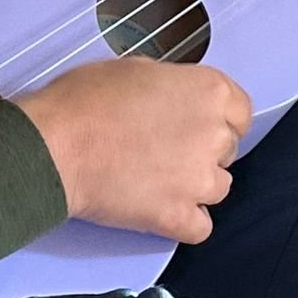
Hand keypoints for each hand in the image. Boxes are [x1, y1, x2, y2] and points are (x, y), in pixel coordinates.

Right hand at [17, 58, 250, 243]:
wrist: (56, 144)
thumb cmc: (86, 100)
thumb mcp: (139, 69)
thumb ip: (173, 87)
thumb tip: (176, 100)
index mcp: (210, 91)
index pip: (241, 111)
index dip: (219, 120)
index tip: (200, 125)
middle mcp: (214, 134)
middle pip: (228, 149)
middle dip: (203, 151)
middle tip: (166, 151)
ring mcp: (199, 178)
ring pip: (218, 189)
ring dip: (195, 186)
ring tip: (159, 181)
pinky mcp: (177, 216)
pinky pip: (200, 228)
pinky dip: (184, 222)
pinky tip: (162, 210)